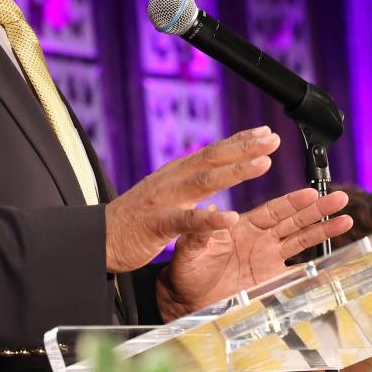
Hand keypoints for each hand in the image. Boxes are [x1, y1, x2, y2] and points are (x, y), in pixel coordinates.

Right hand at [104, 127, 280, 273]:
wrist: (98, 238)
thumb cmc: (133, 220)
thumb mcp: (164, 193)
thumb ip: (187, 181)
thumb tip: (212, 170)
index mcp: (176, 174)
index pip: (213, 152)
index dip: (240, 141)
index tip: (265, 132)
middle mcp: (172, 180)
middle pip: (213, 158)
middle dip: (245, 147)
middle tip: (273, 138)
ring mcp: (164, 200)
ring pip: (204, 182)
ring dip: (235, 171)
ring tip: (263, 164)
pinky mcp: (157, 224)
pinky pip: (187, 221)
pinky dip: (210, 219)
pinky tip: (231, 218)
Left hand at [155, 187, 352, 321]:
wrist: (186, 299)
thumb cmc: (186, 270)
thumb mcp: (191, 248)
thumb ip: (203, 232)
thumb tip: (214, 212)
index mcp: (243, 226)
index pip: (273, 210)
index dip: (293, 202)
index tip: (311, 193)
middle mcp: (260, 240)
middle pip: (294, 221)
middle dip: (317, 210)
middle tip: (339, 199)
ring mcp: (268, 259)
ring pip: (301, 241)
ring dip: (323, 231)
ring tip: (345, 220)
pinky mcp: (271, 281)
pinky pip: (298, 273)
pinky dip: (317, 269)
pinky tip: (337, 262)